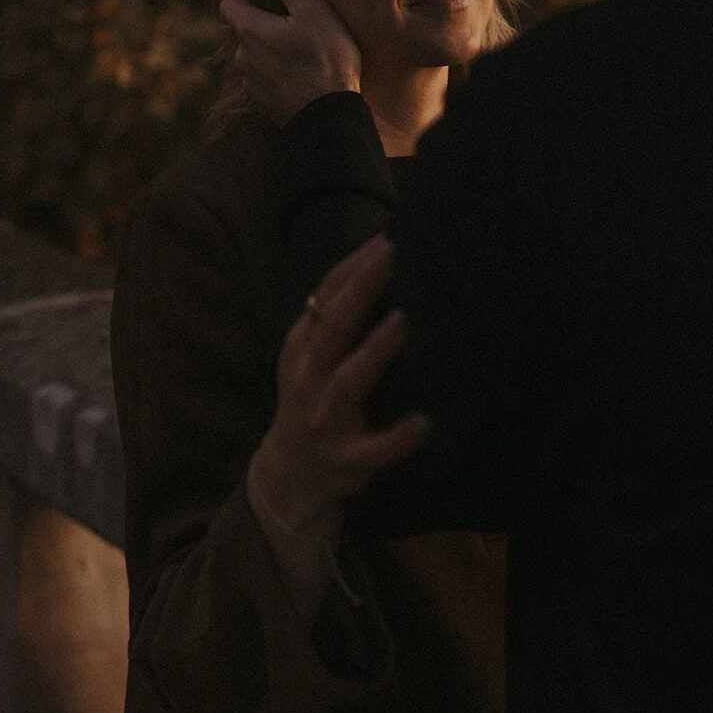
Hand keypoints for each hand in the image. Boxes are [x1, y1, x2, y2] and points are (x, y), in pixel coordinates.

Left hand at [219, 0, 361, 125]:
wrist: (330, 115)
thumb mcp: (311, 11)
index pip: (229, 3)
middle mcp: (242, 56)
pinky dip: (275, 74)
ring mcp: (250, 82)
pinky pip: (262, 79)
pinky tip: (300, 76)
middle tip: (294, 28)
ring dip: (268, 52)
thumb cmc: (326, 58)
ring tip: (301, 55)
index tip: (271, 1)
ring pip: (252, 57)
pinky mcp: (261, 102)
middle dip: (262, 26)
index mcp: (250, 29)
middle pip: (242, 31)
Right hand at [251, 235, 429, 536]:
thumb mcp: (312, 354)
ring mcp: (325, 418)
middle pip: (333, 327)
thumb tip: (382, 255)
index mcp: (303, 345)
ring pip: (349, 382)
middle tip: (392, 256)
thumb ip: (339, 315)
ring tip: (403, 321)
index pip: (324, 296)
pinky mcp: (346, 459)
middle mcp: (310, 376)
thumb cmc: (315, 395)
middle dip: (361, 290)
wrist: (289, 473)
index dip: (353, 267)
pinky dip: (396, 438)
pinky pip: (373, 450)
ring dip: (375, 351)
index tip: (386, 239)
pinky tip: (423, 423)